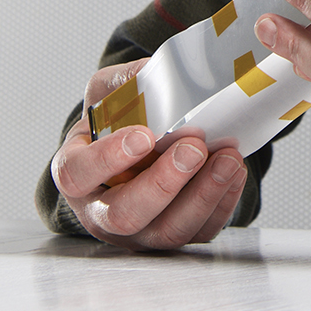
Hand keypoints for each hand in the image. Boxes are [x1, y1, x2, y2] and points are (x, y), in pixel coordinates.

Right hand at [51, 59, 248, 249]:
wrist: (136, 148)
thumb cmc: (117, 123)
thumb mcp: (109, 93)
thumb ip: (125, 82)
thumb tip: (155, 74)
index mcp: (77, 173)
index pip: (77, 175)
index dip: (108, 159)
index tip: (144, 136)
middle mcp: (102, 212)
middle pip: (125, 215)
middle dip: (164, 183)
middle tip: (193, 148)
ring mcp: (138, 231)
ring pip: (168, 231)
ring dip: (203, 195)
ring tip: (227, 159)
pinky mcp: (173, 235)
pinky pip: (199, 232)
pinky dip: (222, 203)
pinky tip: (233, 172)